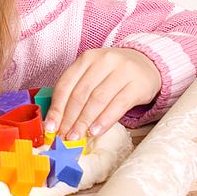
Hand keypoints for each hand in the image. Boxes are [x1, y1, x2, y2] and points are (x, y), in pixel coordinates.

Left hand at [43, 48, 160, 140]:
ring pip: (98, 99)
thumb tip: (58, 121)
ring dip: (84, 122)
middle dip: (69, 119)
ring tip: (77, 136)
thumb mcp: (93, 75)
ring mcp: (122, 71)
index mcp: (86, 58)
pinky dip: (105, 120)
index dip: (56, 108)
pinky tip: (96, 131)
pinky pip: (118, 104)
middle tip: (63, 136)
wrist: (146, 65)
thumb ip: (77, 91)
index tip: (50, 127)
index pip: (66, 85)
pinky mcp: (138, 84)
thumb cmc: (113, 74)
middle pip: (81, 94)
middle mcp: (103, 61)